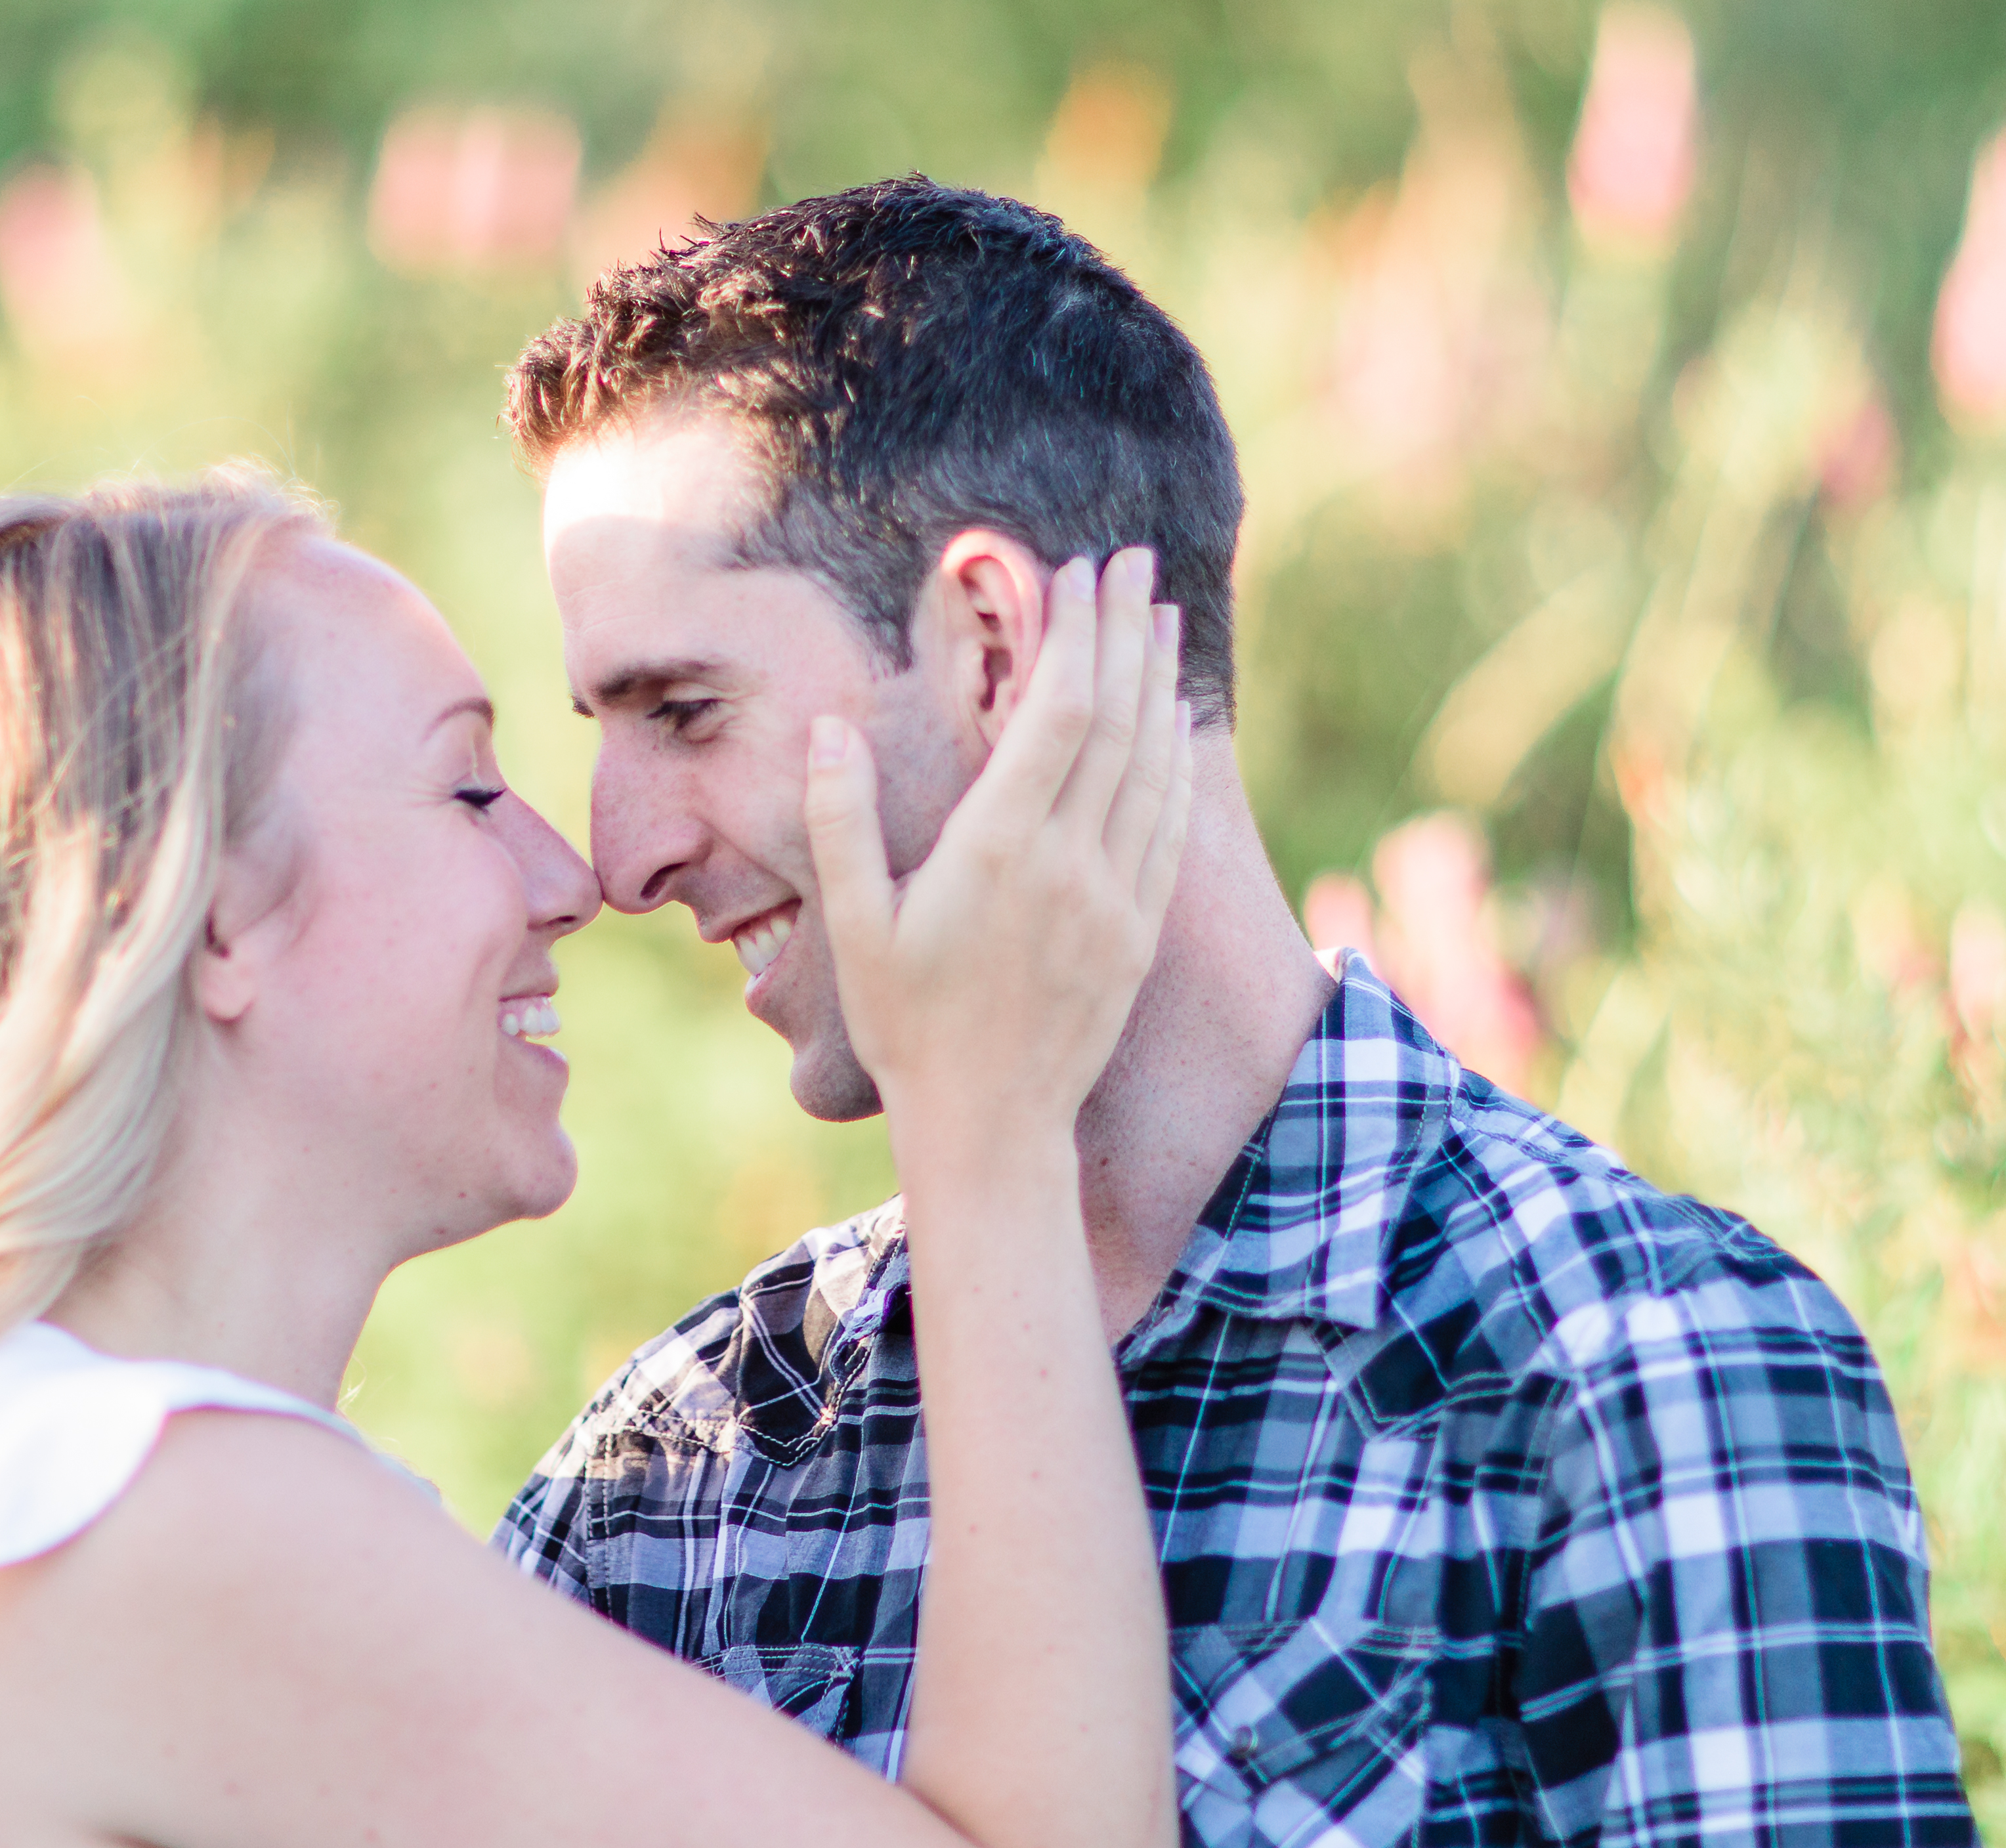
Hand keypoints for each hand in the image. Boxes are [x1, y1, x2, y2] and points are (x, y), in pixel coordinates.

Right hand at [802, 548, 1191, 1172]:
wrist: (990, 1128)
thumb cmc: (908, 1027)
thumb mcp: (856, 928)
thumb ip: (840, 823)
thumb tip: (829, 730)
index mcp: (1000, 851)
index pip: (1058, 714)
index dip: (1076, 634)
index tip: (1081, 572)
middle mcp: (1071, 865)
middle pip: (1116, 719)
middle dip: (1126, 630)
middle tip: (1134, 561)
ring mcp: (1116, 898)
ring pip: (1154, 764)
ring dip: (1159, 681)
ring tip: (1161, 617)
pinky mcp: (1140, 931)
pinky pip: (1170, 824)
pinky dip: (1176, 758)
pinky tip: (1175, 720)